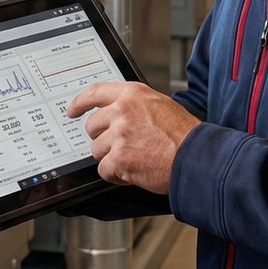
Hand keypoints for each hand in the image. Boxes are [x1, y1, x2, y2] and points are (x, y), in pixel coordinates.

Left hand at [66, 81, 197, 193]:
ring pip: (96, 150)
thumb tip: (115, 112)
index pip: (94, 92)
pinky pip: (104, 170)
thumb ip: (134, 105)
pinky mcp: (118, 158)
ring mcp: (119, 134)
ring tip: (135, 159)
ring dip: (112, 158)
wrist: (195, 157)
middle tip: (123, 147)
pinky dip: (116, 176)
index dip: (79, 103)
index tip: (72, 110)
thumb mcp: (159, 105)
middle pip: (92, 126)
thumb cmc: (183, 135)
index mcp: (132, 94)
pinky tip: (133, 172)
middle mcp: (122, 110)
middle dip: (103, 139)